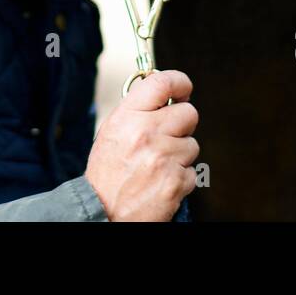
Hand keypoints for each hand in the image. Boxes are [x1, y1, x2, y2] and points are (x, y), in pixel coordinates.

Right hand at [84, 70, 199, 220]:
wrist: (102, 212)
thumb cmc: (107, 174)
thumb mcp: (112, 132)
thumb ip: (137, 111)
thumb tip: (164, 95)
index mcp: (128, 117)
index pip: (162, 83)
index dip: (179, 81)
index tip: (183, 88)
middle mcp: (146, 134)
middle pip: (189, 113)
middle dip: (183, 125)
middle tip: (169, 135)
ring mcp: (163, 158)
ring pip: (193, 144)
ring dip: (180, 154)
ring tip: (158, 165)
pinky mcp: (176, 182)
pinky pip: (192, 171)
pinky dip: (180, 177)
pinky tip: (161, 181)